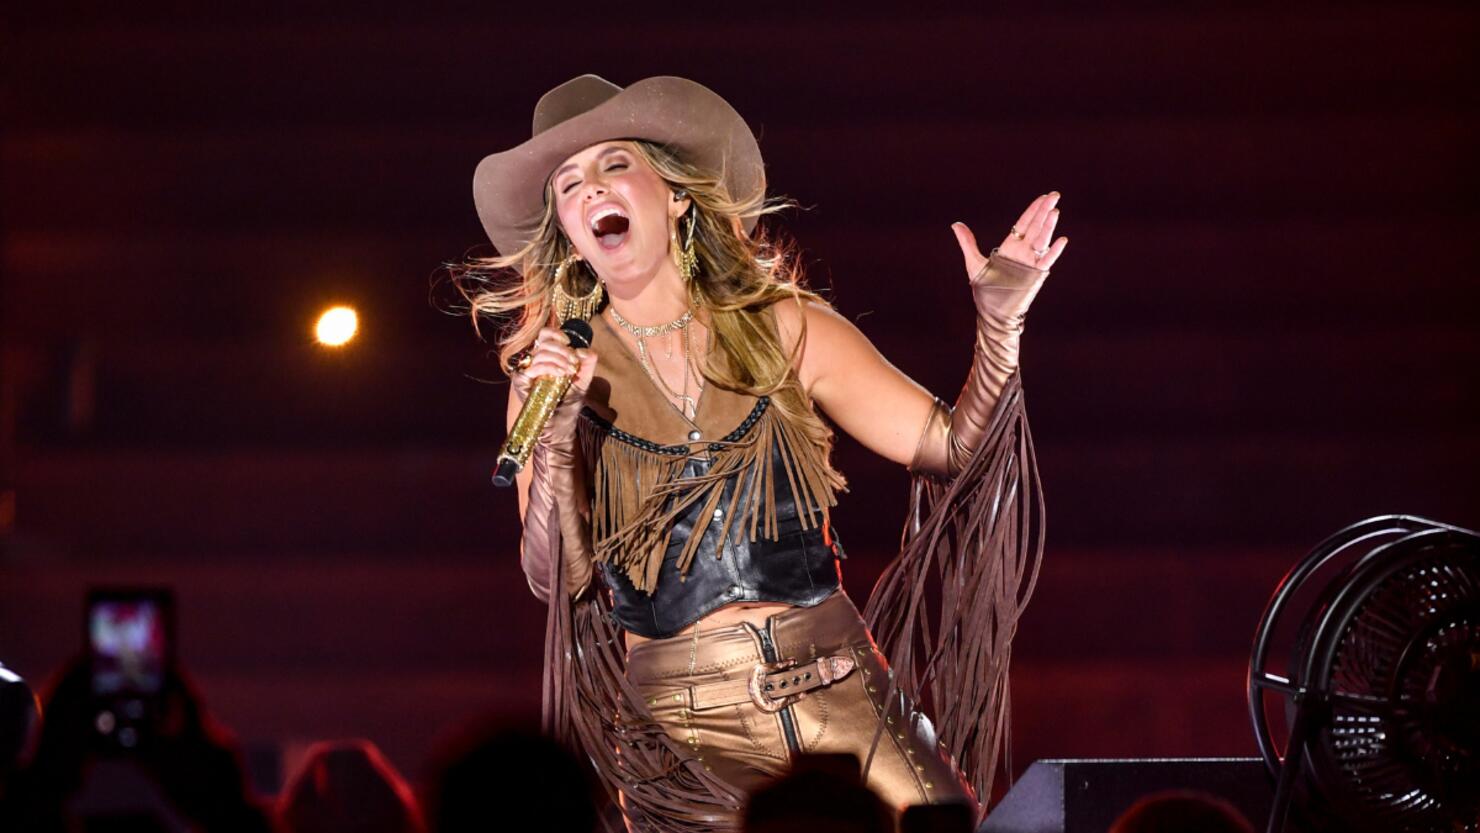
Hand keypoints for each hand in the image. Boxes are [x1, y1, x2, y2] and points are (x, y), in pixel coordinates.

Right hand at [510, 326, 598, 446]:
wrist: (560, 427)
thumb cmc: (568, 404)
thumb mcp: (583, 381)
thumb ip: (588, 364)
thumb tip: (582, 350)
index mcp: (547, 358)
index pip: (545, 335)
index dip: (556, 334)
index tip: (569, 344)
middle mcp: (535, 362)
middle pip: (544, 341)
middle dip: (562, 350)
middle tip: (573, 364)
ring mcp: (526, 372)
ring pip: (540, 353)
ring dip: (559, 359)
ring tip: (569, 372)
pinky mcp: (521, 382)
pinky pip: (533, 367)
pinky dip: (548, 368)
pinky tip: (560, 375)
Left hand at [951, 191, 1067, 277]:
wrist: (994, 310)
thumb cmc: (986, 287)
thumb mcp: (974, 262)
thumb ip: (967, 242)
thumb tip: (955, 224)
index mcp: (1011, 246)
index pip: (1025, 222)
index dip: (1034, 209)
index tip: (1044, 197)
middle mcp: (1023, 251)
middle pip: (1036, 226)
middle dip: (1045, 211)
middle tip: (1055, 195)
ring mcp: (1030, 261)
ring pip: (1042, 240)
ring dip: (1049, 226)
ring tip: (1055, 212)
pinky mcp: (1036, 274)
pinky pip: (1046, 260)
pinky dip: (1054, 251)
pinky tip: (1061, 239)